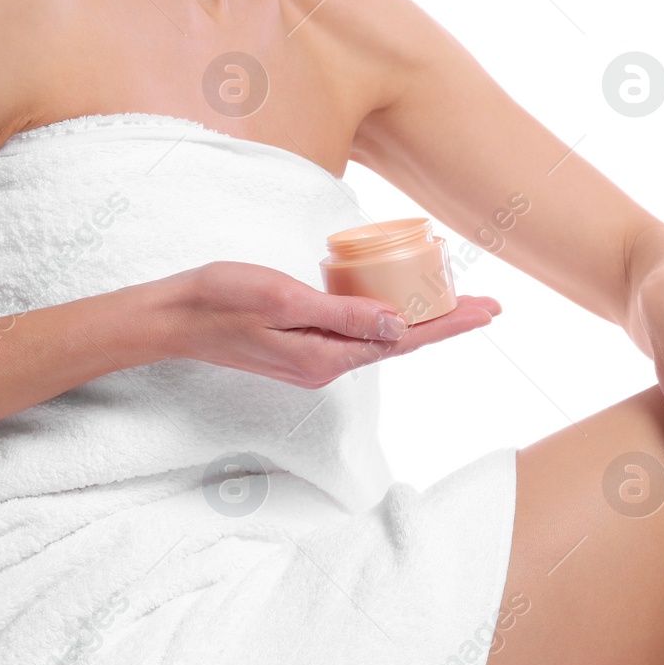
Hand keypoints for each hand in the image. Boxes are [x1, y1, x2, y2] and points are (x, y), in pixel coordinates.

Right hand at [162, 260, 499, 387]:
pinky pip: (356, 334)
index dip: (450, 323)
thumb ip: (341, 315)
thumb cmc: (222, 300)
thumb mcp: (283, 298)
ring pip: (380, 339)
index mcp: (327, 356)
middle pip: (400, 342)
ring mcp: (315, 360)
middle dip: (446, 322)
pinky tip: (396, 305)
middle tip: (488, 303)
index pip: (404, 340)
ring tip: (455, 303)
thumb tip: (397, 324)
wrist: (175, 319)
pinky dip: (385, 319)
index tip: (488, 310)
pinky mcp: (302, 349)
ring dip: (418, 322)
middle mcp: (327, 365)